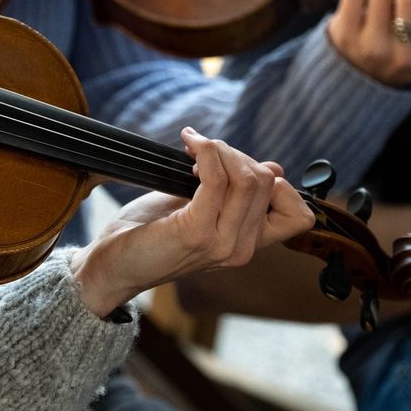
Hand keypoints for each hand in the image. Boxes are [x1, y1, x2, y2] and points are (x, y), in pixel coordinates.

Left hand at [70, 129, 314, 316]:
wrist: (112, 264)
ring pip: (248, 178)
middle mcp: (241, 248)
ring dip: (220, 149)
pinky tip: (189, 146)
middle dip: (236, 153)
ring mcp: (221, 243)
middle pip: (267, 181)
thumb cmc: (151, 233)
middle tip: (204, 152)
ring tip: (195, 149)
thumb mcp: (202, 209)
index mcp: (247, 244)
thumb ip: (236, 193)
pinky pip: (216, 179)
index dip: (278, 183)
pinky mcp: (196, 232)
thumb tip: (275, 169)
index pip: (298, 217)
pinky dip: (206, 152)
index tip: (237, 169)